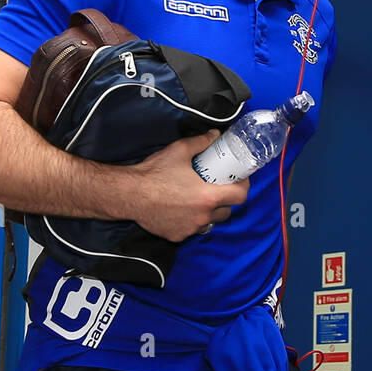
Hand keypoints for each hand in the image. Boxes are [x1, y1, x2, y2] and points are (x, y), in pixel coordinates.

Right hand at [126, 129, 249, 240]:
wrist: (128, 194)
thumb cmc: (153, 173)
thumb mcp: (179, 151)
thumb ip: (201, 142)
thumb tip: (215, 135)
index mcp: (208, 196)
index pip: (240, 196)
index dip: (243, 186)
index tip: (239, 179)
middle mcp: (202, 216)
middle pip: (227, 211)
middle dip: (226, 200)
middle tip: (218, 187)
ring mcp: (190, 228)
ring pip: (210, 222)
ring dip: (210, 212)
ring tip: (200, 198)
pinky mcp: (177, 236)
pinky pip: (192, 229)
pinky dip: (192, 220)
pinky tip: (183, 209)